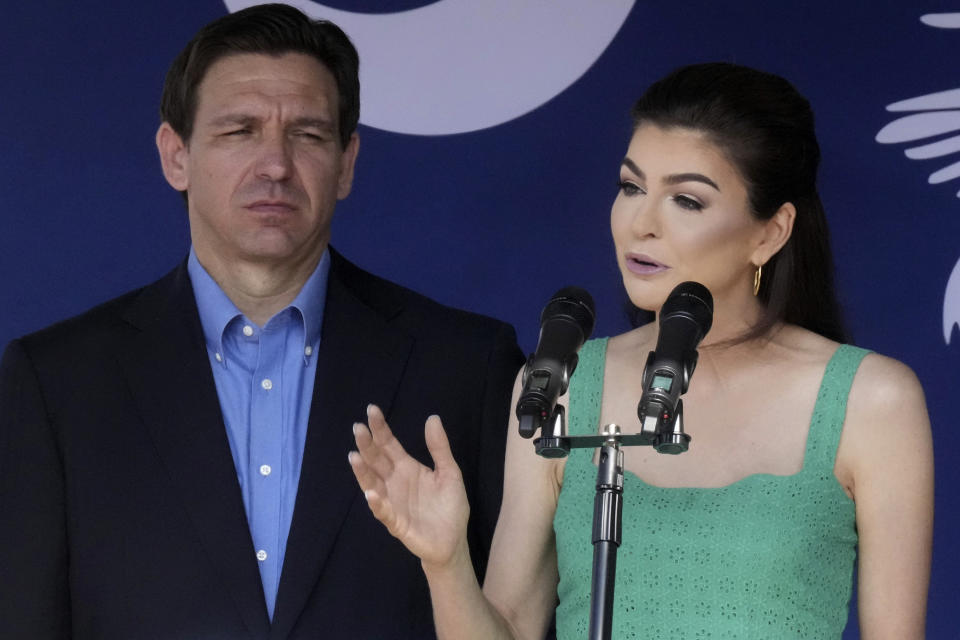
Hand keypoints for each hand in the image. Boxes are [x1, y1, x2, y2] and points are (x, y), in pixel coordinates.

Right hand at [349, 405, 469, 569]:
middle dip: (367, 445)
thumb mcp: (450, 473)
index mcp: (406, 467)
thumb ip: (439, 448)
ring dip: (363, 472)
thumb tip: (432, 418)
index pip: (389, 444)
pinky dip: (377, 504)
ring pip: (373, 484)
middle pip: (376, 460)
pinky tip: (372, 493)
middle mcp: (394, 482)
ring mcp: (392, 502)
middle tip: (358, 428)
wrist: (453, 541)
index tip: (371, 410)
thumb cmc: (449, 506)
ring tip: (354, 456)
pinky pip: (384, 513)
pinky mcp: (397, 523)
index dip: (380, 428)